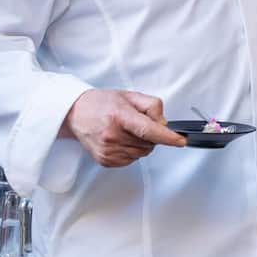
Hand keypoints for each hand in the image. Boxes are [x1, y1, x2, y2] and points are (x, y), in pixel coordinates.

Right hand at [61, 89, 185, 166]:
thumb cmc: (102, 103)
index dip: (167, 137)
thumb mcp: (129, 96)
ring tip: (125, 131)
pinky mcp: (105, 161)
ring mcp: (108, 150)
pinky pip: (131, 160)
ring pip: (141, 154)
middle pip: (149, 143)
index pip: (148, 130)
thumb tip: (164, 123)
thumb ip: (151, 106)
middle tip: (136, 124)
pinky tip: (119, 140)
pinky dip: (131, 151)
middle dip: (150, 136)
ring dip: (140, 144)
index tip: (180, 141)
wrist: (76, 113)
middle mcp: (112, 135)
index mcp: (119, 116)